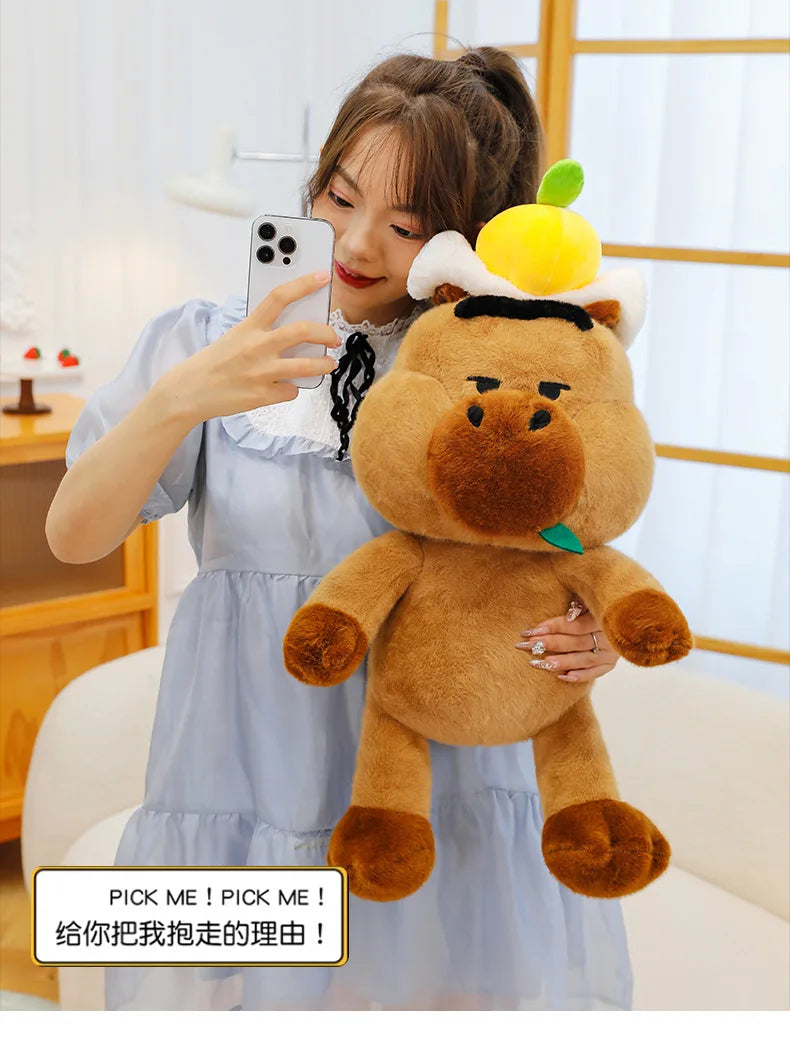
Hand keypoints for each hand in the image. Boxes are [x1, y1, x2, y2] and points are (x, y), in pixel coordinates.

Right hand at [160, 270, 341, 424]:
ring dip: (324, 365)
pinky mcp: (262, 396)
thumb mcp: (235, 336)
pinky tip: (284, 387)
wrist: (190, 391)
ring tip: (328, 364)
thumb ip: (262, 331)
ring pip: (307, 366)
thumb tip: (296, 332)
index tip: (323, 277)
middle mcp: (257, 347)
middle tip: (334, 338)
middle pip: (303, 332)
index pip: (279, 297)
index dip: (304, 284)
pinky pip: (291, 391)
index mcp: (249, 327)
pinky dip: (292, 389)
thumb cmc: (214, 362)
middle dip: (326, 333)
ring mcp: (261, 372)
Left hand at [515, 598, 618, 682]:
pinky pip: (595, 673)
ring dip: (560, 662)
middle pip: (575, 643)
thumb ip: (579, 602)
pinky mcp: (610, 663)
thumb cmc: (597, 601)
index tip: (532, 630)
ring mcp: (610, 653)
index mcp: (603, 617)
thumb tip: (569, 613)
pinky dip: (579, 676)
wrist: (623, 614)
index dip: (553, 627)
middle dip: (549, 644)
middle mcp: (608, 637)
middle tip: (528, 646)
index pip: (575, 625)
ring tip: (540, 663)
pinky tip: (562, 677)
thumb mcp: (589, 595)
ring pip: (583, 659)